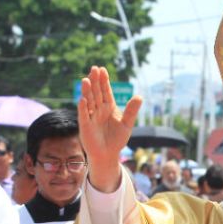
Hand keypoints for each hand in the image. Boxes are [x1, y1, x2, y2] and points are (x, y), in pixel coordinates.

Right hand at [77, 66, 142, 192]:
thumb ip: (132, 111)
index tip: (103, 69)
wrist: (108, 155)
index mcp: (108, 107)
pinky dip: (83, 108)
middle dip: (95, 81)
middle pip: (97, 93)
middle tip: (94, 68)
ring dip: (87, 91)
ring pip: (89, 101)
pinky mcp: (85, 126)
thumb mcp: (127, 124)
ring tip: (86, 80)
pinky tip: (83, 100)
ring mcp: (91, 117)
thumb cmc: (117, 140)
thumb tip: (140, 97)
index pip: (106, 91)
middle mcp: (98, 109)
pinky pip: (84, 115)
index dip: (104, 81)